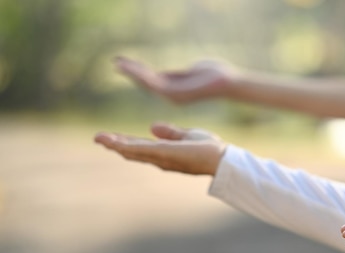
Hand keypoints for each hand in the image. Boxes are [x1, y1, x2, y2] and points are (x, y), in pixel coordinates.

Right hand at [94, 123, 226, 175]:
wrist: (222, 158)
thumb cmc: (208, 149)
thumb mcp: (186, 136)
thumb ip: (170, 132)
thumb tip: (151, 127)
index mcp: (164, 153)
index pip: (140, 146)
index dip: (124, 142)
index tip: (109, 137)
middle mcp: (160, 159)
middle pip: (133, 151)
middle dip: (115, 145)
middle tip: (97, 138)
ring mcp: (163, 158)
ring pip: (135, 152)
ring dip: (117, 145)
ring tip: (100, 138)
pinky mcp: (167, 154)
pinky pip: (144, 150)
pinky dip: (130, 146)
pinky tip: (118, 143)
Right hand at [114, 56, 237, 103]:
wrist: (227, 81)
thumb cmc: (214, 74)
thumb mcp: (191, 71)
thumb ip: (176, 74)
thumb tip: (165, 73)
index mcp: (176, 90)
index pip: (153, 81)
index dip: (139, 72)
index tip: (125, 62)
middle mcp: (172, 96)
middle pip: (147, 84)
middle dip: (132, 73)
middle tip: (116, 62)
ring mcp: (173, 96)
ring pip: (147, 84)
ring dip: (133, 73)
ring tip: (119, 63)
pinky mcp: (175, 94)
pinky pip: (153, 84)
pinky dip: (141, 76)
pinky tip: (132, 67)